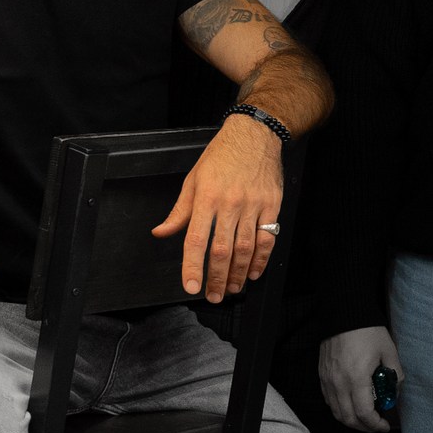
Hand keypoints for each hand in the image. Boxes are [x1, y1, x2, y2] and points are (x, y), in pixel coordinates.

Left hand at [153, 114, 284, 300]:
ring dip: (239, 274)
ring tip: (233, 288)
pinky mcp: (271, 205)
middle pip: (222, 250)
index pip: (196, 240)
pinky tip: (254, 271)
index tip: (191, 287)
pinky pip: (268, 238)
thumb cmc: (221, 156)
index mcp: (206, 198)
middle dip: (217, 279)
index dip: (193, 267)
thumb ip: (179, 211)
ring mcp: (253, 205)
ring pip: (246, 248)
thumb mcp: (193, 179)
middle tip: (214, 296)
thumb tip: (161, 232)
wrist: (254, 135)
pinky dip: (261, 258)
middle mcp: (230, 203)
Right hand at [319, 326, 401, 432]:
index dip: (375, 424)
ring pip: (336, 412)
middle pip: (348, 418)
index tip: (385, 425)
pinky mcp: (322, 375)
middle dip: (364, 427)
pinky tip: (351, 406)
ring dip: (351, 420)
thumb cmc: (368, 331)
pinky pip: (329, 400)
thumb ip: (394, 374)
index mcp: (357, 379)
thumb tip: (395, 391)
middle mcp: (339, 384)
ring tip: (365, 419)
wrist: (344, 314)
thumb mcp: (389, 351)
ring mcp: (328, 380)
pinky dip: (340, 409)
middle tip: (376, 425)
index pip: (364, 413)